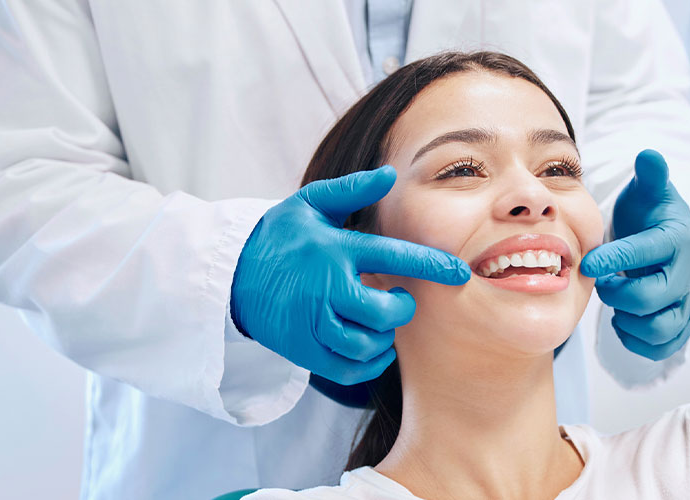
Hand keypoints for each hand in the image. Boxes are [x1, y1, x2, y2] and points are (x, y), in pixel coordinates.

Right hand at [231, 166, 469, 384]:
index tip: (460, 273)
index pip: (393, 256)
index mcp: (334, 249)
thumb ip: (351, 190)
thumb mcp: (310, 204)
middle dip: (402, 308)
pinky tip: (374, 347)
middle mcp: (324, 288)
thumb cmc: (280, 236)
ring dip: (385, 337)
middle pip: (383, 312)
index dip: (431, 265)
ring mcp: (311, 323)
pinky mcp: (302, 350)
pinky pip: (347, 369)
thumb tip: (390, 175)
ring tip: (382, 322)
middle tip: (400, 300)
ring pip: (365, 344)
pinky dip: (369, 364)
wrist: (230, 274)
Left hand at [580, 150, 689, 360]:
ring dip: (628, 319)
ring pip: (660, 328)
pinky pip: (661, 346)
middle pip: (651, 297)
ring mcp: (688, 304)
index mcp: (677, 240)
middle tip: (603, 281)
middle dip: (617, 292)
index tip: (588, 262)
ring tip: (615, 300)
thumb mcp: (649, 193)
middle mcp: (688, 275)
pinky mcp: (682, 326)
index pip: (647, 252)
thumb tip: (648, 155)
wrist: (674, 245)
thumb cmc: (653, 217)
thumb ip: (649, 176)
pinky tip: (623, 320)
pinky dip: (637, 340)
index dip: (615, 258)